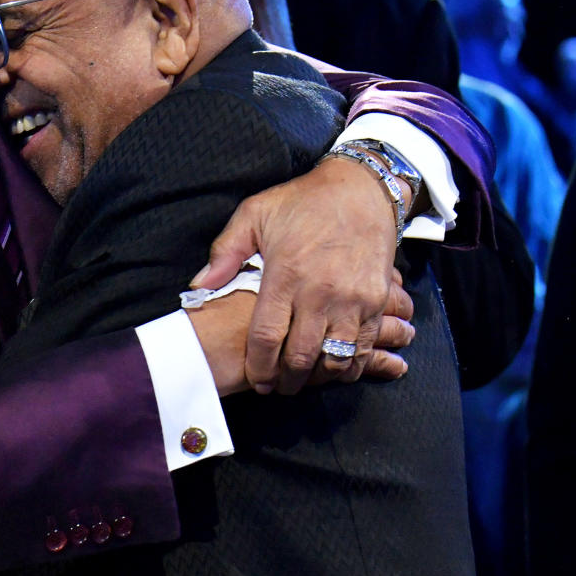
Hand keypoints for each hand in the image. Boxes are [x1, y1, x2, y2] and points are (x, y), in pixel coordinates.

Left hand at [190, 156, 398, 394]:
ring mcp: (352, 299)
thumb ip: (225, 252)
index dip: (258, 366)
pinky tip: (334, 367)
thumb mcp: (254, 213)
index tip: (256, 379)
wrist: (361, 190)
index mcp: (285, 273)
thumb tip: (200, 286)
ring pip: (334, 359)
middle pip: (299, 355)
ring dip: (316, 378)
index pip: (265, 335)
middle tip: (276, 386)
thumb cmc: (302, 202)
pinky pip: (364, 348)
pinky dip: (349, 366)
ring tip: (302, 379)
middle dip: (285, 380)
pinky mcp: (376, 301)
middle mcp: (320, 291)